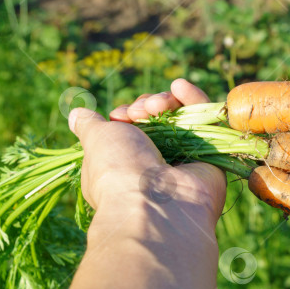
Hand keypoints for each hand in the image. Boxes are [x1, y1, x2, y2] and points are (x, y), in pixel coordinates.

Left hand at [68, 79, 226, 229]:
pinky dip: (193, 98)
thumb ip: (89, 125)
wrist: (156, 203)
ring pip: (181, 118)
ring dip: (166, 102)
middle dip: (146, 107)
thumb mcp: (96, 141)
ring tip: (157, 106)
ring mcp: (186, 161)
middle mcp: (157, 166)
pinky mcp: (212, 157)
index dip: (127, 114)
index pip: (133, 129)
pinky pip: (207, 120)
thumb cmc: (118, 172)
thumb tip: (77, 113)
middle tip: (138, 114)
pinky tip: (180, 86)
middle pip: (158, 121)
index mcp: (128, 167)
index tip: (119, 117)